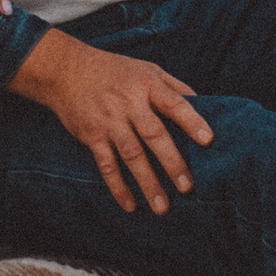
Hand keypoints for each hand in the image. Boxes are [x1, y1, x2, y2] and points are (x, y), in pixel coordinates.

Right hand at [9, 29, 214, 215]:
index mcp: (146, 84)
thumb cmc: (114, 70)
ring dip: (147, 182)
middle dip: (171, 162)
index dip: (192, 121)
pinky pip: (107, 164)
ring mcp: (109, 120)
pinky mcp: (92, 135)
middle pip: (153, 134)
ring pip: (131, 155)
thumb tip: (204, 104)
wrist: (66, 70)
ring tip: (162, 207)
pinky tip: (130, 204)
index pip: (174, 103)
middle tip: (187, 187)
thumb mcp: (146, 69)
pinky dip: (118, 186)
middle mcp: (128, 102)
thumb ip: (174, 86)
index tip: (208, 140)